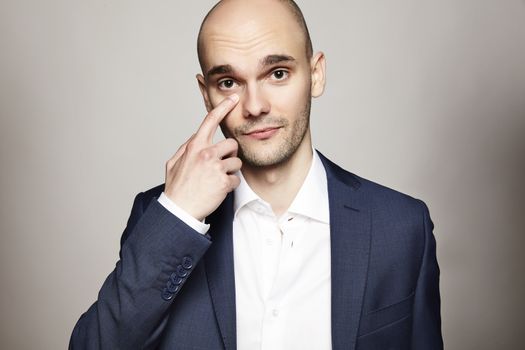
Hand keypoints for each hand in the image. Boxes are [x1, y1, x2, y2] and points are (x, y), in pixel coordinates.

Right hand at [164, 94, 241, 220]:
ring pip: (236, 162)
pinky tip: (218, 190)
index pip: (210, 121)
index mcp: (195, 146)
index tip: (233, 98)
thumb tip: (195, 138)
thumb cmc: (176, 188)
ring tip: (217, 180)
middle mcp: (206, 153)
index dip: (223, 107)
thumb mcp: (173, 163)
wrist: (179, 210)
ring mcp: (216, 167)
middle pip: (232, 144)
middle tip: (221, 166)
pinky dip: (230, 186)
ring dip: (230, 171)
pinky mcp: (224, 181)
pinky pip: (236, 179)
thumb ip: (186, 148)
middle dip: (230, 154)